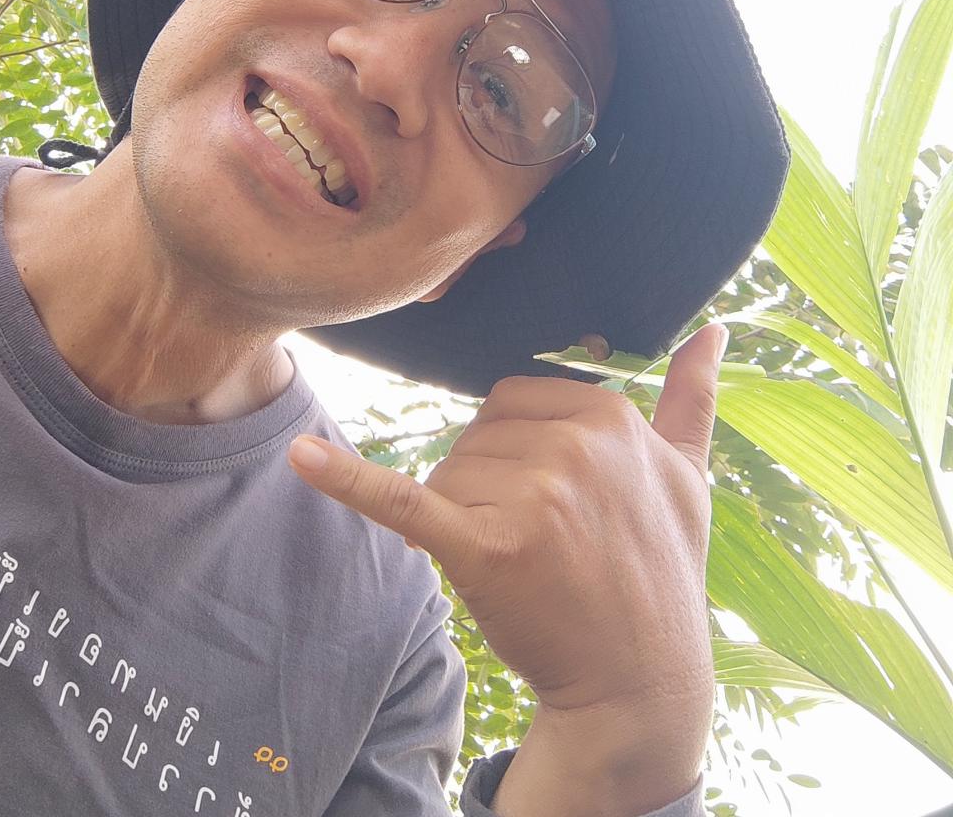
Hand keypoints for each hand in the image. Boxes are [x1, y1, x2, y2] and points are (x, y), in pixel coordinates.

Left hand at [287, 322, 726, 722]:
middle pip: (477, 435)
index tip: (557, 505)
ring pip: (448, 474)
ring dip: (466, 516)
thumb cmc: (661, 575)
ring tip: (525, 563)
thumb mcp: (690, 478)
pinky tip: (301, 457)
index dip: (519, 453)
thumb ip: (693, 398)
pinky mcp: (483, 547)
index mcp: (610, 415)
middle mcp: (574, 444)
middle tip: (543, 542)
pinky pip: (404, 499)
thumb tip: (714, 328)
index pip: (515, 401)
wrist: (640, 685)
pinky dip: (346, 479)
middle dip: (490, 484)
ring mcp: (532, 496)